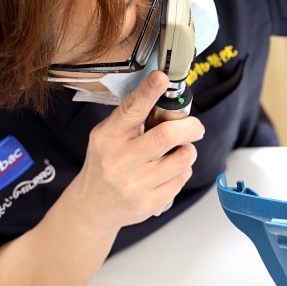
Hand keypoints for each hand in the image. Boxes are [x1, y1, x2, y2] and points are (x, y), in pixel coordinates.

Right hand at [71, 71, 204, 231]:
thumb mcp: (107, 136)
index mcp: (108, 137)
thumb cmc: (105, 164)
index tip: (161, 78)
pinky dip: (183, 170)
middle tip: (195, 127)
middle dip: (190, 126)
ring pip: (182, 158)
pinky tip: (169, 171)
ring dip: (188, 149)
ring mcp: (134, 184)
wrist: (91, 206)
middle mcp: (119, 161)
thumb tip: (167, 99)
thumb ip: (133, 119)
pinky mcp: (149, 203)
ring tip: (178, 150)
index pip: (131, 110)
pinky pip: (182, 178)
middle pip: (166, 136)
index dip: (148, 93)